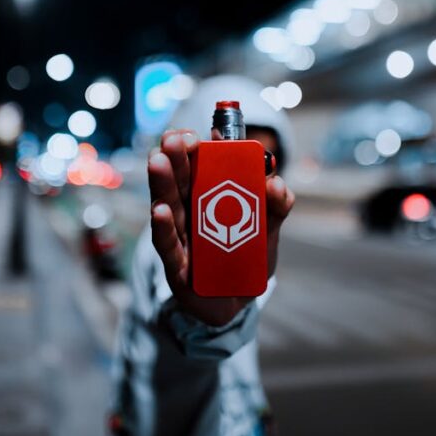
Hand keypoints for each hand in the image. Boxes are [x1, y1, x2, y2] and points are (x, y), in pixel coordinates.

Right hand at [148, 128, 294, 325]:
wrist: (237, 301)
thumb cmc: (246, 257)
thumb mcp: (267, 228)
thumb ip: (276, 205)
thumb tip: (276, 183)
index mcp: (205, 197)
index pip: (195, 167)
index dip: (192, 149)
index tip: (195, 134)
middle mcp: (186, 214)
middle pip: (178, 182)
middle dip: (174, 158)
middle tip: (172, 138)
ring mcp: (178, 240)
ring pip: (168, 208)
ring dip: (163, 184)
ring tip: (158, 161)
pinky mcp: (176, 269)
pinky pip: (169, 247)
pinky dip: (164, 228)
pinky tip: (160, 211)